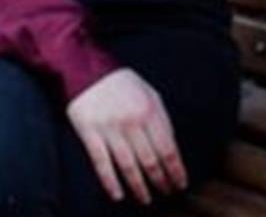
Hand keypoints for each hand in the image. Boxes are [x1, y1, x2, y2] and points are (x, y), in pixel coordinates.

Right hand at [65, 67, 188, 204]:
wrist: (84, 67)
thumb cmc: (120, 82)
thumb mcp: (148, 92)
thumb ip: (160, 117)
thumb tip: (171, 145)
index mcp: (150, 110)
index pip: (168, 148)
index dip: (176, 169)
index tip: (181, 183)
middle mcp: (132, 121)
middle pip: (150, 160)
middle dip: (160, 180)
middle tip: (166, 192)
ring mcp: (110, 128)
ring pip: (128, 166)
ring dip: (139, 186)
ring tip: (145, 199)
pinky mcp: (89, 133)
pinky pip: (102, 163)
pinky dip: (110, 182)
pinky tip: (117, 195)